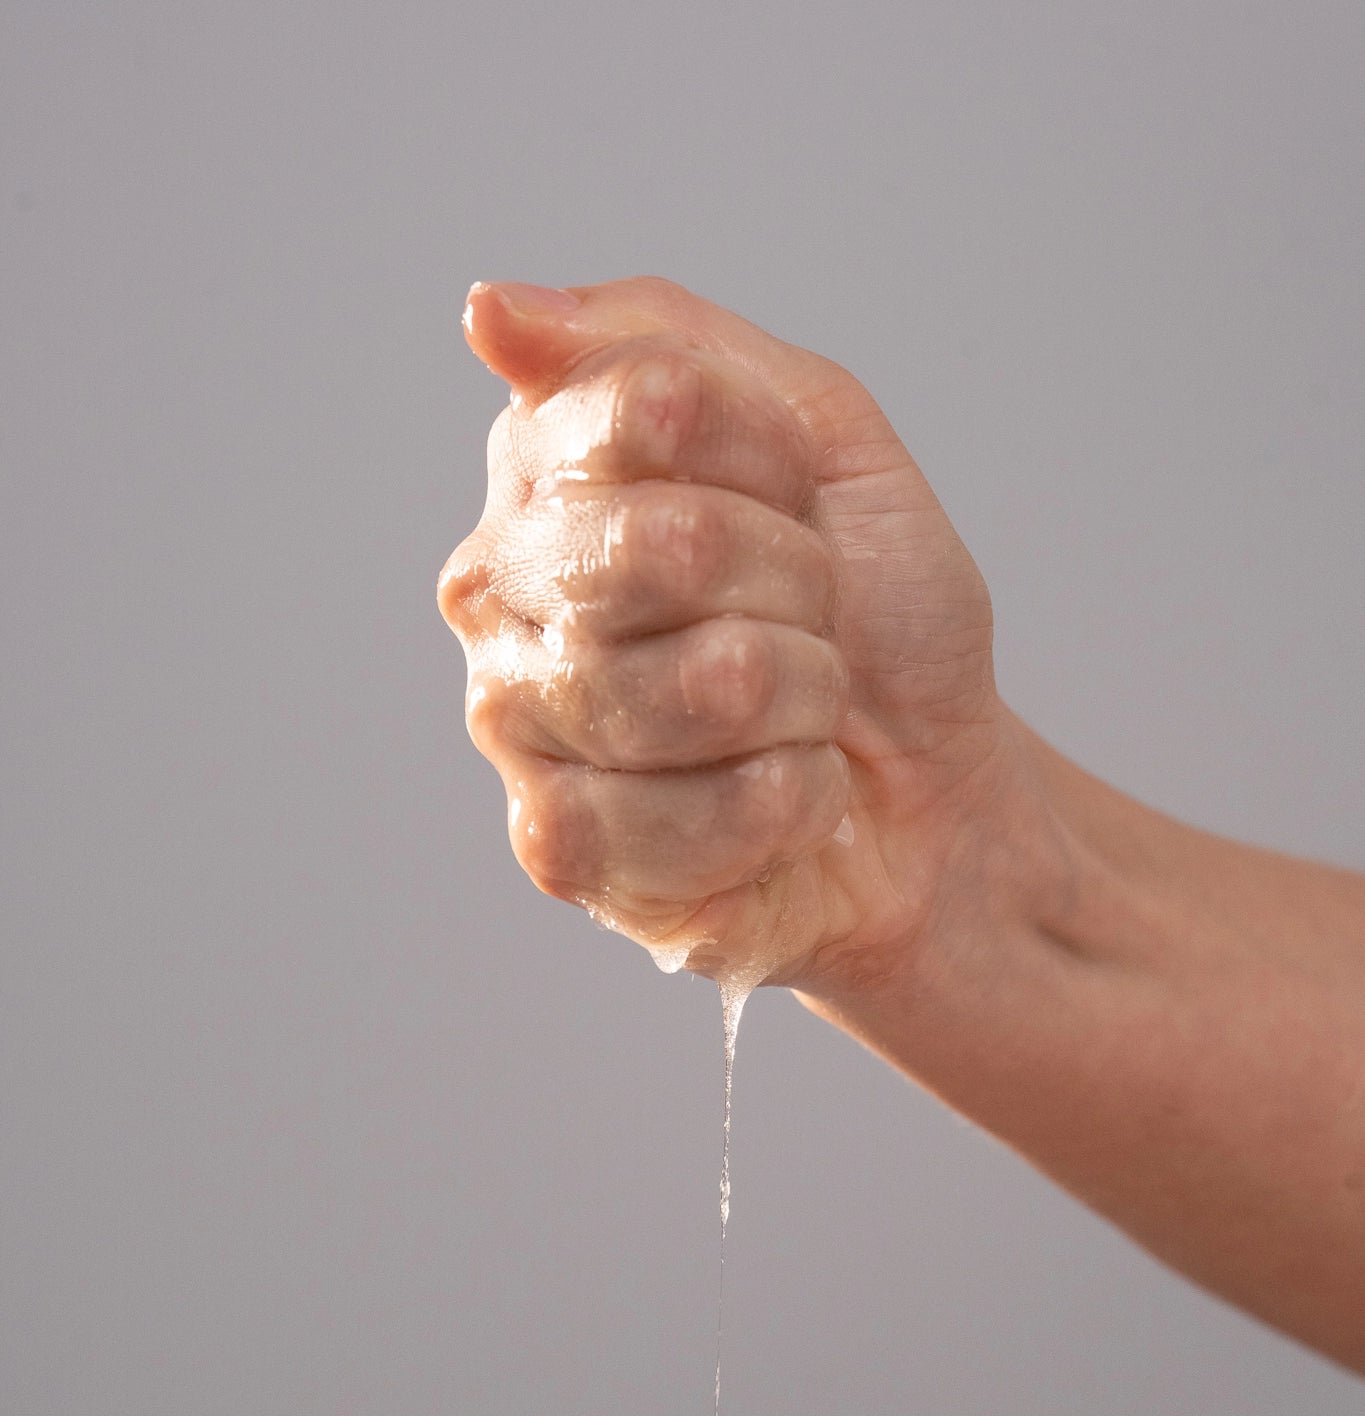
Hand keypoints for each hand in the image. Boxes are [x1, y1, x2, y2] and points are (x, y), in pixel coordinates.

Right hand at [440, 276, 1011, 990]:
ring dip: (804, 700)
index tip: (795, 500)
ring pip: (706, 685)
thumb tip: (487, 309)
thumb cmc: (873, 618)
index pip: (650, 406)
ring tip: (793, 715)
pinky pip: (696, 814)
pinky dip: (785, 805)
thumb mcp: (821, 434)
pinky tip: (776, 803)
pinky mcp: (559, 851)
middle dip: (796, 583)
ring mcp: (519, 727)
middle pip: (670, 544)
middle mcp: (501, 596)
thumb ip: (664, 344)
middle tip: (805, 620)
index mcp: (546, 475)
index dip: (769, 459)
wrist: (935, 789)